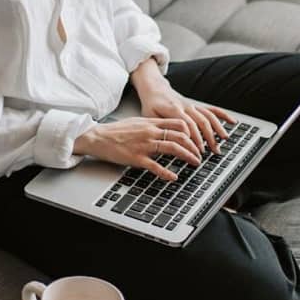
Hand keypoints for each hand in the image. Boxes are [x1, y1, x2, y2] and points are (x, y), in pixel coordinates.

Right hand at [73, 117, 202, 181]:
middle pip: (180, 136)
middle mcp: (150, 132)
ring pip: (172, 148)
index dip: (192, 132)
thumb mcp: (137, 122)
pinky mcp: (137, 158)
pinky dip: (167, 173)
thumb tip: (166, 128)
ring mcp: (144, 145)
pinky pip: (156, 166)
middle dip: (194, 146)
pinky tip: (174, 177)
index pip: (178, 123)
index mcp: (151, 123)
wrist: (98, 137)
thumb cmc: (116, 131)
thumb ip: (152, 125)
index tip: (197, 140)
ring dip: (187, 156)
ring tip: (195, 162)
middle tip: (200, 154)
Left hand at [137, 83, 235, 156]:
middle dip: (208, 137)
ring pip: (208, 116)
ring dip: (217, 129)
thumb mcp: (149, 117)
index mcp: (173, 109)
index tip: (196, 151)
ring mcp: (193, 106)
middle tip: (212, 152)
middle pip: (201, 122)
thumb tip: (168, 141)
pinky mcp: (196, 105)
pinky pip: (211, 109)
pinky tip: (232, 122)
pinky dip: (223, 115)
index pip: (187, 125)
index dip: (193, 139)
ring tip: (223, 141)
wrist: (154, 89)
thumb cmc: (151, 105)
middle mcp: (186, 106)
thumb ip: (160, 127)